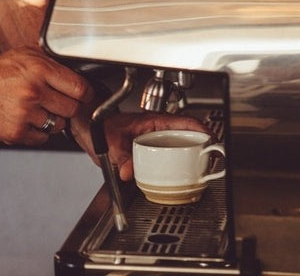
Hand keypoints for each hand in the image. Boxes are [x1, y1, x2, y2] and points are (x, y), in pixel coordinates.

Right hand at [0, 48, 92, 145]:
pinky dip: (38, 132)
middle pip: (72, 108)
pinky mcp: (17, 132)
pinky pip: (43, 138)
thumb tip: (76, 73)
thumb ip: (50, 63)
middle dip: (68, 106)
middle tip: (55, 102)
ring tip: (36, 109)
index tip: (83, 94)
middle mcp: (34, 91)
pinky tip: (26, 119)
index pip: (79, 87)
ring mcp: (25, 114)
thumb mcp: (24, 55)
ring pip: (59, 125)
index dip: (84, 92)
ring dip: (52, 120)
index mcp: (38, 69)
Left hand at [69, 111, 207, 181]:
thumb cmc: (98, 124)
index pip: (185, 121)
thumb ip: (120, 156)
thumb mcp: (109, 140)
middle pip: (187, 138)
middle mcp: (157, 131)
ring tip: (200, 172)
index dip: (203, 130)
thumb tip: (128, 172)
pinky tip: (178, 178)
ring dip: (190, 159)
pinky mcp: (150, 153)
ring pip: (179, 150)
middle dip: (201, 149)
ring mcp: (155, 142)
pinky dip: (174, 168)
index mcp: (153, 121)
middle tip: (210, 163)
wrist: (87, 127)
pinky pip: (167, 160)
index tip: (213, 142)